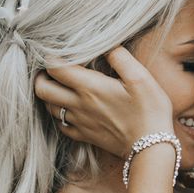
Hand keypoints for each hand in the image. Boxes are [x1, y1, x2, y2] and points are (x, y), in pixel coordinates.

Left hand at [35, 47, 173, 157]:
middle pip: (42, 90)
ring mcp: (80, 123)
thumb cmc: (149, 111)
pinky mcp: (86, 136)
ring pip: (49, 108)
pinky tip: (71, 110)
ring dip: (50, 95)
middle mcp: (79, 105)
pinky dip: (60, 116)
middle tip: (53, 70)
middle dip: (42, 76)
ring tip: (61, 87)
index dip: (51, 56)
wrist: (152, 147)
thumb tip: (107, 45)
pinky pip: (61, 126)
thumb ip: (120, 57)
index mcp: (90, 87)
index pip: (54, 67)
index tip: (59, 52)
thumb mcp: (141, 77)